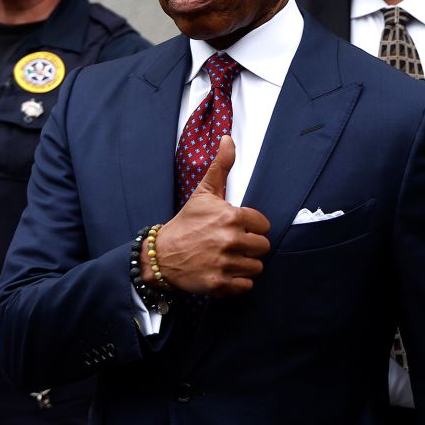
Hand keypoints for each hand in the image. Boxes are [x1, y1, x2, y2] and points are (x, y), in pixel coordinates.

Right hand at [150, 136, 269, 295]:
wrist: (161, 254)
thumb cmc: (186, 223)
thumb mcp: (203, 193)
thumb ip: (220, 166)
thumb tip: (228, 138)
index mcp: (232, 216)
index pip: (263, 225)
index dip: (250, 227)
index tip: (234, 228)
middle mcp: (230, 240)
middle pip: (262, 247)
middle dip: (249, 247)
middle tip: (229, 245)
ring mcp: (225, 263)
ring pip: (256, 267)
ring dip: (244, 265)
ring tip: (226, 258)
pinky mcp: (220, 284)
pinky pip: (246, 286)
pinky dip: (238, 283)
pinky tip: (223, 272)